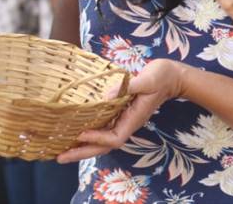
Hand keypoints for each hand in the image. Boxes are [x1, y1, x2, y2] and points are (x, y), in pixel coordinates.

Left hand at [57, 60, 185, 163]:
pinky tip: (77, 132)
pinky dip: (90, 134)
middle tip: (59, 157)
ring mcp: (125, 120)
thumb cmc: (162, 76)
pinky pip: (104, 129)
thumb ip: (129, 86)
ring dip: (83, 147)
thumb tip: (108, 95)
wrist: (173, 76)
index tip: (80, 133)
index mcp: (134, 118)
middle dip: (83, 152)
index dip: (97, 139)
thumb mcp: (148, 79)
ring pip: (103, 141)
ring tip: (62, 150)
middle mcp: (128, 123)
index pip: (115, 138)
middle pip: (105, 147)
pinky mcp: (122, 114)